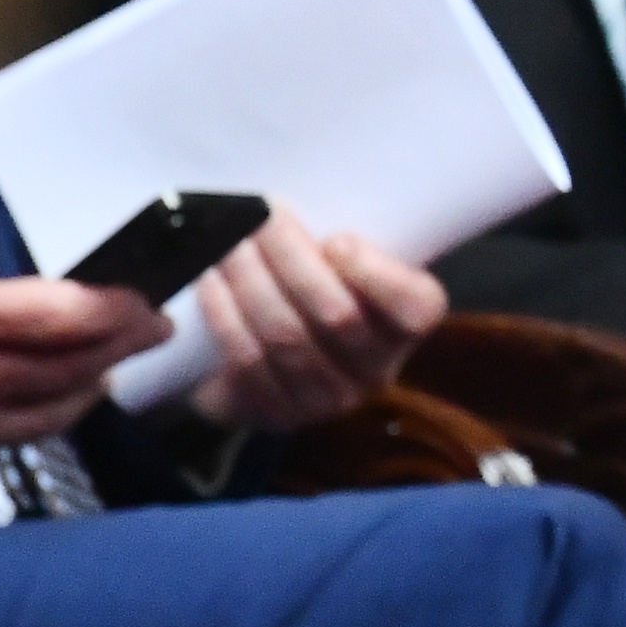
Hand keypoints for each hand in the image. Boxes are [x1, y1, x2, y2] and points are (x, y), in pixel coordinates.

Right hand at [0, 221, 159, 467]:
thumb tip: (5, 291)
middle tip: (151, 327)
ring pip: (54, 413)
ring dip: (94, 384)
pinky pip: (14, 438)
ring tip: (114, 360)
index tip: (147, 299)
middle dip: (125, 345)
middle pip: (76, 367)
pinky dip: (48, 415)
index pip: (69, 317)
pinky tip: (59, 395)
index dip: (120, 309)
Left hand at [170, 214, 449, 433]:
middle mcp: (376, 371)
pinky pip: (247, 362)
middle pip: (336, 316)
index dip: (376, 276)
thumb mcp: (350, 260)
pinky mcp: (276, 415)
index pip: (416, 308)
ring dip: (250, 282)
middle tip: (258, 216)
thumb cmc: (325, 282)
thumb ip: (344, 243)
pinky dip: (224, 315)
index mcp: (408, 326)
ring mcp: (326, 401)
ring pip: (286, 337)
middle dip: (290, 259)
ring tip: (227, 241)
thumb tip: (291, 212)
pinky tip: (210, 281)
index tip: (337, 239)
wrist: (281, 349)